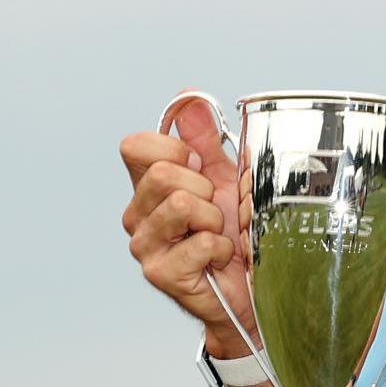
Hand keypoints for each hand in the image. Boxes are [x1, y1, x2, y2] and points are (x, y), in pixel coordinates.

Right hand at [120, 97, 257, 348]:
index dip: (175, 149)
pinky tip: (219, 259)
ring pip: (180, 204)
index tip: (198, 167)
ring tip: (217, 235)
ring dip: (214, 220)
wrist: (250, 287)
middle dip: (203, 188)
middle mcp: (138, 214)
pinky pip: (200, 242)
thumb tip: (188, 98)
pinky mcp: (160, 274)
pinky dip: (222, 249)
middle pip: (161, 173)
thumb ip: (206, 139)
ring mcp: (145, 245)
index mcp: (148, 186)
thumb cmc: (234, 235)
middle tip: (214, 212)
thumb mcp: (224, 178)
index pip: (135, 146)